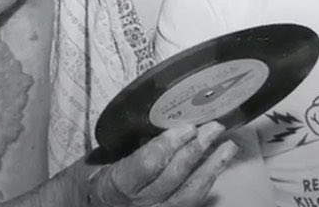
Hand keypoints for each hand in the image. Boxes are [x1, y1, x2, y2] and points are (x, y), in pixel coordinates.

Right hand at [86, 122, 237, 205]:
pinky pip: (190, 204)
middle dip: (197, 150)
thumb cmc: (90, 179)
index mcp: (118, 184)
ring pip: (189, 194)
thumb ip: (128, 145)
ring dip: (211, 168)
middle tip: (215, 127)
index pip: (148, 164)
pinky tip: (216, 167)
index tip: (187, 126)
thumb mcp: (100, 159)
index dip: (170, 144)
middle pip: (174, 177)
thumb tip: (161, 120)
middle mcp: (139, 204)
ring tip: (228, 146)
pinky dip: (206, 184)